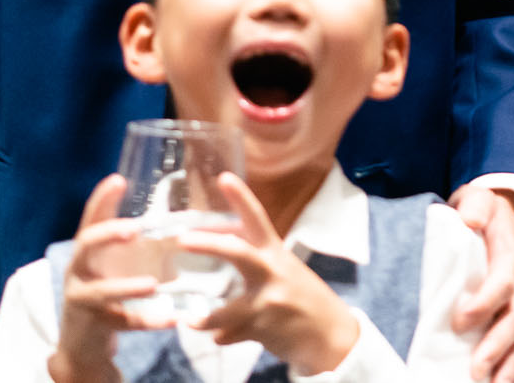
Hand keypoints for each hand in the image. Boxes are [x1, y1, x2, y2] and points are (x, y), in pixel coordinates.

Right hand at [48, 176, 162, 382]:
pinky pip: (122, 323)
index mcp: (88, 251)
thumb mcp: (119, 265)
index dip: (101, 199)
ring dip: (127, 287)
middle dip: (108, 234)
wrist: (83, 346)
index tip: (117, 179)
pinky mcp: (93, 326)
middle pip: (85, 245)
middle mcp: (79, 270)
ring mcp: (82, 299)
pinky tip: (172, 320)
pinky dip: (149, 322)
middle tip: (134, 229)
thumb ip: (145, 244)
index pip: (91, 219)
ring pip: (101, 291)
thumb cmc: (108, 294)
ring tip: (154, 284)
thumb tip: (194, 219)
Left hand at [177, 174, 359, 374]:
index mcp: (276, 253)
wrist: (330, 334)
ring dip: (205, 318)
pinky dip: (222, 335)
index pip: (258, 219)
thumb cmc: (304, 298)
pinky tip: (220, 336)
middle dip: (210, 245)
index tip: (223, 177)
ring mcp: (267, 302)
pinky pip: (229, 334)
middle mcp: (272, 273)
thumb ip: (255, 260)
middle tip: (183, 240)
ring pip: (225, 310)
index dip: (241, 197)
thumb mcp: (284, 271)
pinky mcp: (262, 328)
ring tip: (190, 320)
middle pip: (238, 253)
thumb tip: (219, 244)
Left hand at [447, 184, 513, 382]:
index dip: (485, 303)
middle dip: (497, 346)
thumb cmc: (484, 214)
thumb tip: (469, 219)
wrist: (502, 220)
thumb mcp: (479, 200)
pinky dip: (511, 370)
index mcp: (509, 255)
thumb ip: (475, 206)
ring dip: (508, 366)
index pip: (503, 282)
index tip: (460, 320)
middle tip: (476, 369)